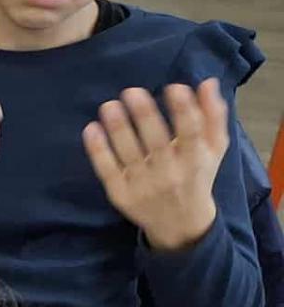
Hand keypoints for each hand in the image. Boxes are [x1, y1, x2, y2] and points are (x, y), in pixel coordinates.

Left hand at [83, 81, 228, 251]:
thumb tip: (207, 82)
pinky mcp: (121, 195)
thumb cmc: (197, 175)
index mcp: (195, 159)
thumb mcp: (214, 148)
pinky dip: (98, 150)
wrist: (180, 224)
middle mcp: (170, 174)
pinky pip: (107, 170)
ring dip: (118, 129)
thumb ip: (212, 116)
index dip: (183, 110)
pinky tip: (91, 128)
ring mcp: (143, 186)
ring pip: (129, 154)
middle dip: (144, 116)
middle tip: (131, 91)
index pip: (191, 133)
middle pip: (156, 142)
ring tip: (109, 105)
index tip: (174, 87)